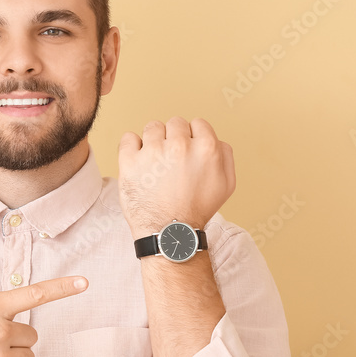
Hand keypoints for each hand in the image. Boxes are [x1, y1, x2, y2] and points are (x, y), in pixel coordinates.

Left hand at [117, 116, 235, 233]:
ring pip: (152, 128)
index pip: (197, 124)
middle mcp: (180, 146)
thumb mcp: (227, 184)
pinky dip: (131, 147)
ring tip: (155, 164)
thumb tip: (213, 139)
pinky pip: (128, 138)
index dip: (192, 138)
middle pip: (174, 123)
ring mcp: (153, 152)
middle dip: (173, 139)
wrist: (170, 232)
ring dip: (153, 142)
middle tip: (171, 161)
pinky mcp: (130, 161)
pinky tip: (139, 162)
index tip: (187, 153)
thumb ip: (225, 155)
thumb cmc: (197, 210)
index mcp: (206, 148)